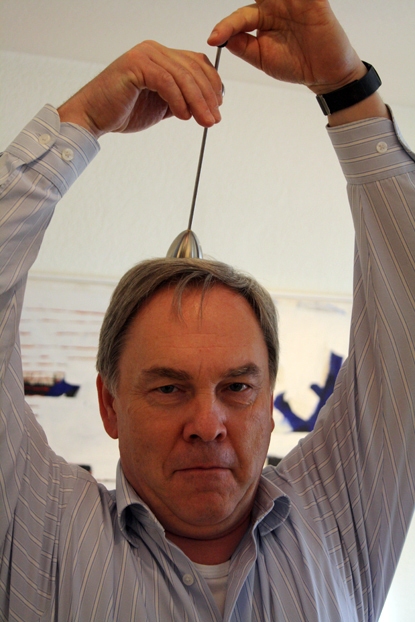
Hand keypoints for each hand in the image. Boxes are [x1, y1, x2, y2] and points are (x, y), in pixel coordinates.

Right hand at [58, 41, 222, 138]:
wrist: (92, 116)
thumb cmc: (123, 111)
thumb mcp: (161, 105)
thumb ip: (181, 99)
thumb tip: (208, 104)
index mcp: (160, 56)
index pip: (196, 63)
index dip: (212, 84)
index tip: (218, 107)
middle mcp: (153, 50)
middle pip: (192, 69)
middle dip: (208, 96)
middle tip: (215, 119)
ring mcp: (144, 55)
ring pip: (182, 76)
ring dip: (198, 102)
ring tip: (205, 122)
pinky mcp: (135, 66)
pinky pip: (166, 82)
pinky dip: (178, 100)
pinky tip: (184, 117)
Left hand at [208, 0, 364, 93]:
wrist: (323, 73)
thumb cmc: (294, 64)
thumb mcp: (262, 59)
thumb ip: (243, 46)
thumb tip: (221, 39)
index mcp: (261, 18)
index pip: (239, 17)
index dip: (225, 27)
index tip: (213, 39)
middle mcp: (276, 5)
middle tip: (248, 4)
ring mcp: (295, 1)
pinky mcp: (315, 1)